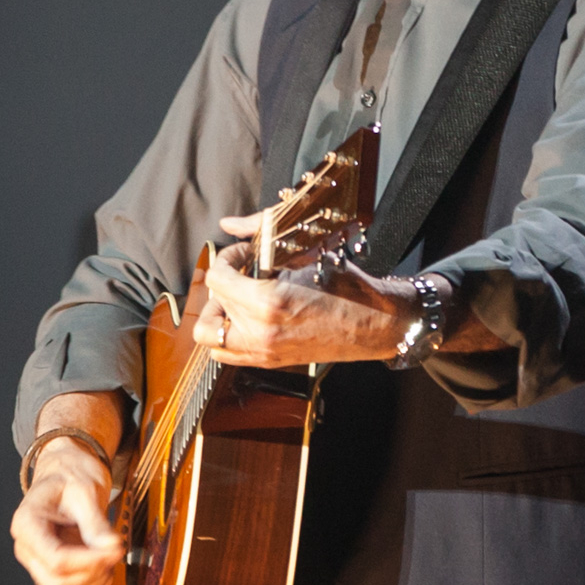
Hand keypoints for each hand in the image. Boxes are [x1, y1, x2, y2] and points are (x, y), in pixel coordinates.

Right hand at [10, 438, 122, 584]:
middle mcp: (28, 549)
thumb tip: (111, 547)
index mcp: (27, 524)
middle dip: (92, 575)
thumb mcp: (85, 489)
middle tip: (115, 553)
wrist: (67, 470)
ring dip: (93, 584)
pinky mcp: (52, 571)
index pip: (56, 559)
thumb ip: (96, 521)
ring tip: (110, 556)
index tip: (116, 550)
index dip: (89, 561)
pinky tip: (105, 566)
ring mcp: (38, 563)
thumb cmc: (70, 474)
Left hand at [194, 211, 421, 366]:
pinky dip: (227, 335)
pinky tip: (246, 317)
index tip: (243, 253)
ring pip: (209, 339)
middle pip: (210, 308)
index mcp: (267, 303)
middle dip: (221, 285)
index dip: (227, 258)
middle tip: (240, 273)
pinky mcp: (269, 362)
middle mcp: (259, 333)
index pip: (217, 279)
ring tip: (237, 299)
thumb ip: (262, 231)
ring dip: (217, 315)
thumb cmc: (347, 288)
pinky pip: (227, 355)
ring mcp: (263, 353)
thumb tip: (231, 223)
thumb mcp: (306, 253)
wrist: (375, 324)